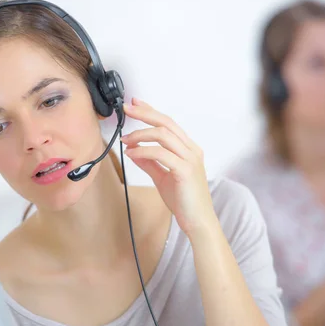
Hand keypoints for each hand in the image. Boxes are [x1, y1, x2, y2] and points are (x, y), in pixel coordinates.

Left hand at [121, 98, 215, 236]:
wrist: (198, 222)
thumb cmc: (184, 201)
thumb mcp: (163, 177)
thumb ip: (150, 163)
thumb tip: (134, 150)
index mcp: (189, 149)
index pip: (168, 123)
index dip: (151, 111)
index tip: (135, 104)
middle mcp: (192, 150)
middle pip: (166, 123)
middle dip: (144, 114)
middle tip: (126, 109)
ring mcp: (190, 159)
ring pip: (163, 135)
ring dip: (140, 134)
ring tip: (125, 140)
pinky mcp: (185, 170)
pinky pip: (160, 153)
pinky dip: (143, 151)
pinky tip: (132, 154)